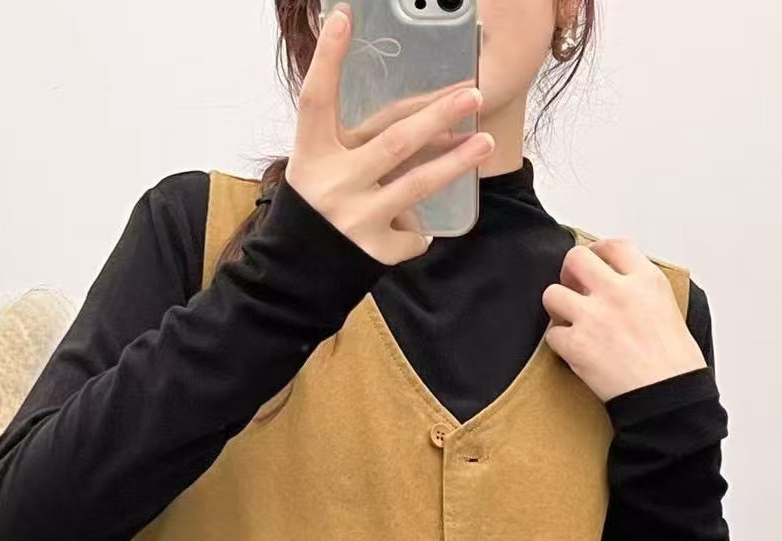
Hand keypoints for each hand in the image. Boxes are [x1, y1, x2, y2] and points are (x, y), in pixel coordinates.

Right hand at [285, 2, 493, 264]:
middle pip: (393, 141)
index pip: (316, 99)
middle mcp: (332, 183)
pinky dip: (420, 230)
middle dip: (438, 115)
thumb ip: (348, 139)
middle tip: (473, 95)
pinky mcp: (373, 250)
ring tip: (484, 142)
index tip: (344, 17)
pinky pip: (413, 233)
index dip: (328, 58)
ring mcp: (354, 218)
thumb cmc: (314, 209)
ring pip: (416, 185)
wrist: (296, 274)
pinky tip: (421, 227)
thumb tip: (403, 106)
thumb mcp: (316, 167)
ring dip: (456, 162)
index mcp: (312, 155)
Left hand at [542, 238, 706, 403]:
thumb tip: (618, 286)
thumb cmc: (675, 364)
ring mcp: (594, 317)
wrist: (668, 397)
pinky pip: (551, 334)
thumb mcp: (668, 309)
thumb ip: (641, 291)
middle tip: (572, 286)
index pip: (613, 246)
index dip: (598, 251)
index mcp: (646, 280)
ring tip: (569, 320)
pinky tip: (573, 350)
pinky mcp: (577, 345)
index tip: (593, 260)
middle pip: (576, 259)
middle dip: (569, 272)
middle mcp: (618, 292)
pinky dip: (559, 342)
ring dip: (558, 306)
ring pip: (552, 293)